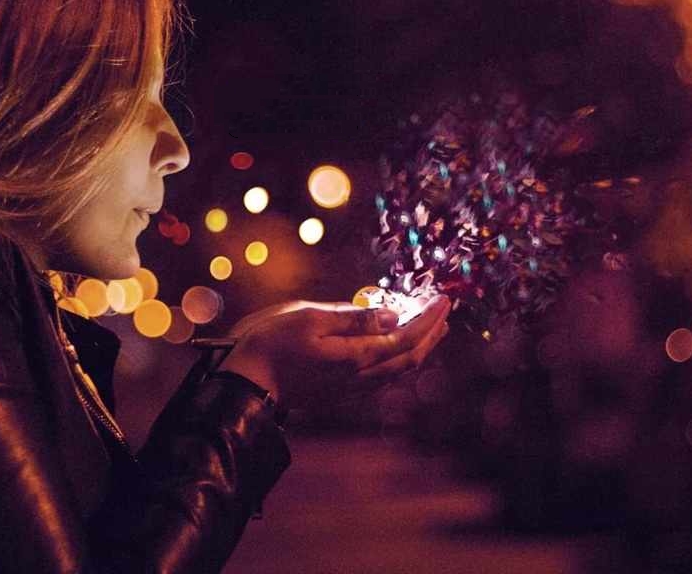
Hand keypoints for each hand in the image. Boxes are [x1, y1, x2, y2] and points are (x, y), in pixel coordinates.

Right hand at [219, 295, 451, 408]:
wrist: (246, 385)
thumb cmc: (273, 345)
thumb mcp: (311, 318)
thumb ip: (353, 318)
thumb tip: (392, 315)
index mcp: (357, 356)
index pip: (407, 337)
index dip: (429, 318)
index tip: (444, 298)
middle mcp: (360, 376)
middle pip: (410, 358)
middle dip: (432, 334)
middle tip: (444, 311)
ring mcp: (350, 388)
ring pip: (398, 371)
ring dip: (419, 348)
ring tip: (430, 330)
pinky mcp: (339, 392)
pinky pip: (382, 376)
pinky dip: (399, 359)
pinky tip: (395, 350)